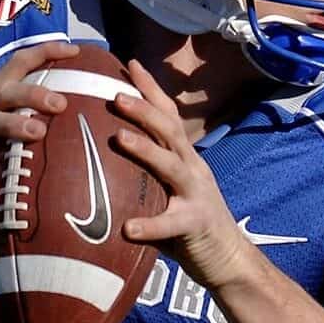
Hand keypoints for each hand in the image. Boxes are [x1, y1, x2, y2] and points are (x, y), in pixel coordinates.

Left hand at [110, 60, 253, 288]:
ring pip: (172, 165)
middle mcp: (192, 169)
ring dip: (145, 149)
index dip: (151, 89)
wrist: (227, 259)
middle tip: (115, 94)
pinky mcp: (196, 224)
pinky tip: (128, 227)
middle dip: (144, 110)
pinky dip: (150, 224)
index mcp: (185, 158)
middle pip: (170, 131)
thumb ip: (142, 175)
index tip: (129, 63)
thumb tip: (96, 160)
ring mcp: (197, 194)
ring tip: (119, 138)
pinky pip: (172, 222)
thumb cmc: (187, 226)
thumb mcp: (167, 191)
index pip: (168, 115)